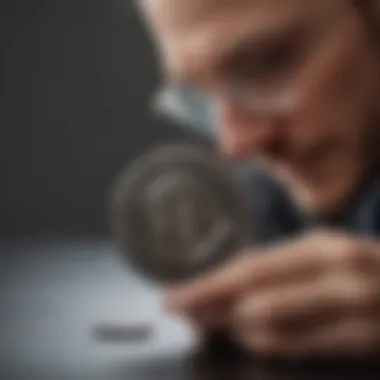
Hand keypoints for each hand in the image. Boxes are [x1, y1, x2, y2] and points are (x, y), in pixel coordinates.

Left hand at [164, 231, 379, 356]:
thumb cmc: (360, 272)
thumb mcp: (321, 257)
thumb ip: (277, 269)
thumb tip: (225, 284)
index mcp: (319, 247)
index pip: (250, 267)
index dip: (208, 284)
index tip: (174, 296)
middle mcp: (336, 271)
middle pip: (256, 292)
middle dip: (210, 305)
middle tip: (179, 312)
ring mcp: (355, 308)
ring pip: (274, 322)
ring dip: (233, 326)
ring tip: (206, 324)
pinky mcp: (367, 341)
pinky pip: (303, 346)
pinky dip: (269, 342)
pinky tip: (248, 338)